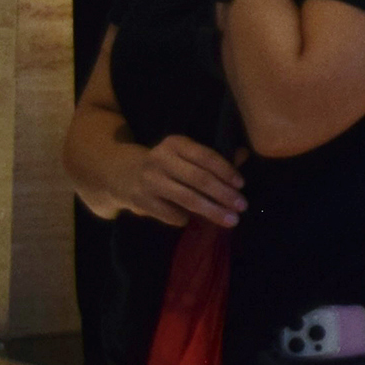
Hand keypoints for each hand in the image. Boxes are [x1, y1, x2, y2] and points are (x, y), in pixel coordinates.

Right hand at [114, 133, 245, 228]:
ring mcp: (149, 180)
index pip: (206, 156)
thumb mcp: (184, 155)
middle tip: (242, 206)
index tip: (242, 185)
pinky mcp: (140, 200)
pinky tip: (193, 220)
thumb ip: (212, 157)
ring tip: (231, 220)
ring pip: (187, 198)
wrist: (120, 175)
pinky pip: (170, 213)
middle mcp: (160, 159)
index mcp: (175, 144)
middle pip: (199, 178)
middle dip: (224, 194)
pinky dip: (185, 218)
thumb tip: (244, 155)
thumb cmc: (165, 166)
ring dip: (212, 210)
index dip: (226, 171)